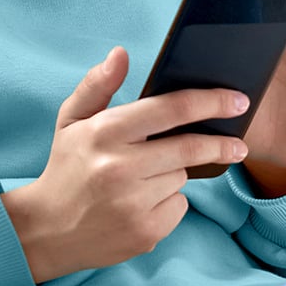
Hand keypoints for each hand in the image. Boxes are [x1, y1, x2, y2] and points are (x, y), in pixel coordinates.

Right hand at [1, 47, 249, 282]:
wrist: (47, 231)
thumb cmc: (66, 168)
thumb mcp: (72, 121)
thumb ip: (97, 85)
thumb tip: (120, 53)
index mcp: (105, 132)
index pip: (170, 109)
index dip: (210, 102)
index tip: (237, 100)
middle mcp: (119, 167)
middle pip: (190, 147)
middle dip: (221, 144)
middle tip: (238, 143)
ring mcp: (133, 203)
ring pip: (182, 177)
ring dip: (175, 173)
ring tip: (144, 178)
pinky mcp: (145, 232)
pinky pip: (178, 206)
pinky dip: (168, 202)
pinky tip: (141, 203)